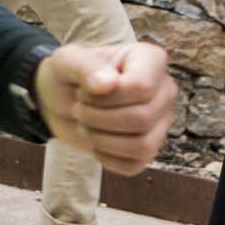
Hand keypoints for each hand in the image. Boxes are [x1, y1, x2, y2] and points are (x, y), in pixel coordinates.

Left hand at [36, 42, 176, 174]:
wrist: (60, 99)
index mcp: (150, 60)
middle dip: (98, 118)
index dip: (105, 97)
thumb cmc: (68, 74)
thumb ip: (84, 67)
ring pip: (143, 145)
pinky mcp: (149, 149)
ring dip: (101, 140)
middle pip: (142, 118)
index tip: (83, 91)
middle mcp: (164, 90)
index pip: (142, 87)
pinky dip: (105, 157)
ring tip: (85, 124)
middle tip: (78, 109)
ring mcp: (161, 122)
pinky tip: (94, 140)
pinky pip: (134, 165)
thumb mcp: (66, 61)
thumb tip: (107, 84)